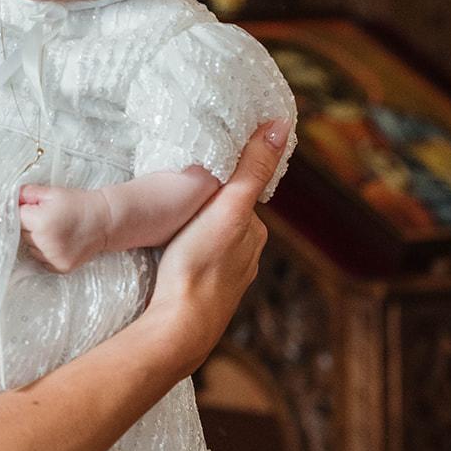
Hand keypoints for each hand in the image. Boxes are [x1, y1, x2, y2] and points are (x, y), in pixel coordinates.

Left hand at [18, 186, 110, 272]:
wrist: (105, 221)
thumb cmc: (78, 204)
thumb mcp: (53, 192)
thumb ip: (28, 193)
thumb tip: (10, 197)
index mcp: (41, 222)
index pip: (16, 218)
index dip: (24, 211)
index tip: (32, 208)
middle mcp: (46, 243)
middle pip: (22, 234)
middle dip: (29, 225)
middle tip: (47, 217)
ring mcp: (54, 258)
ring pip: (30, 249)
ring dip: (36, 240)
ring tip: (54, 230)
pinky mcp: (61, 268)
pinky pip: (42, 261)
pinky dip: (45, 253)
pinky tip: (58, 242)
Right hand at [148, 120, 286, 373]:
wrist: (178, 326)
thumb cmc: (199, 264)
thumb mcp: (227, 206)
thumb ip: (252, 168)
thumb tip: (280, 125)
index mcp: (254, 234)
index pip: (239, 195)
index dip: (219, 183)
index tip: (197, 174)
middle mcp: (247, 258)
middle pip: (226, 219)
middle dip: (208, 209)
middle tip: (177, 196)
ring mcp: (227, 281)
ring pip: (214, 245)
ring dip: (198, 234)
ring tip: (170, 226)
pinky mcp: (205, 297)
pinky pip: (199, 267)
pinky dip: (189, 257)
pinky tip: (170, 258)